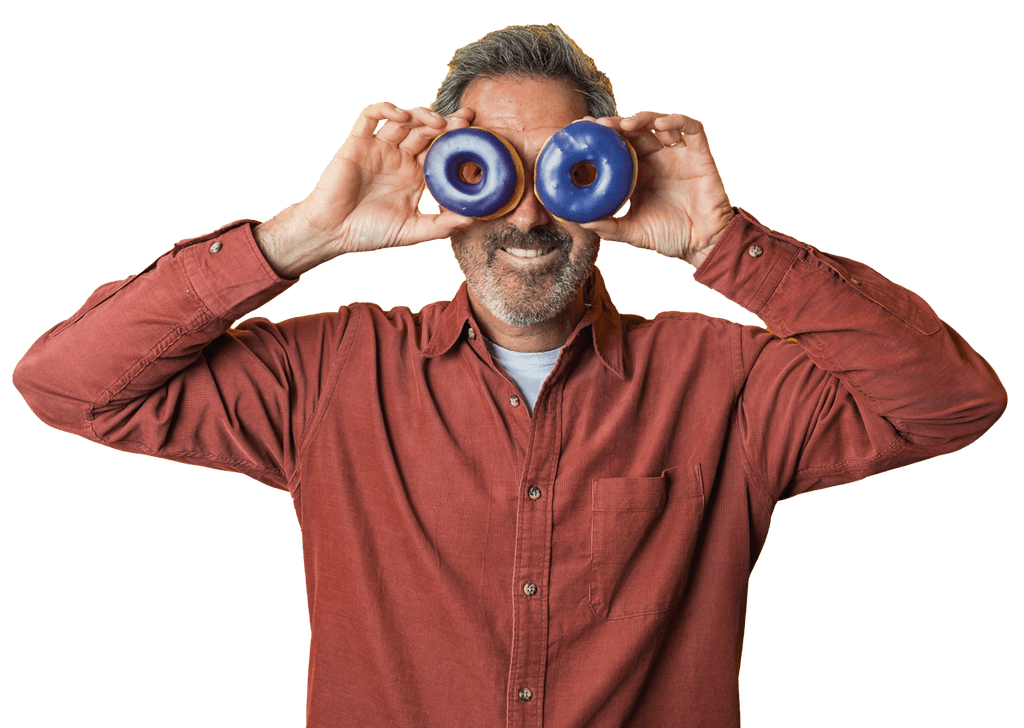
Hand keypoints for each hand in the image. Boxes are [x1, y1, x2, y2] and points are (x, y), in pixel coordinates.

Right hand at [255, 104, 475, 277]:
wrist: (333, 232)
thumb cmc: (370, 233)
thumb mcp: (412, 231)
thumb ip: (441, 226)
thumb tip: (473, 219)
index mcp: (416, 175)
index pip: (441, 150)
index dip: (457, 139)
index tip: (476, 132)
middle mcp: (400, 158)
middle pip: (427, 130)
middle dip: (446, 122)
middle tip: (464, 121)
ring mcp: (379, 148)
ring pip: (404, 120)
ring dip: (421, 115)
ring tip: (436, 121)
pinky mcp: (357, 142)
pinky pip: (370, 116)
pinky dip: (386, 109)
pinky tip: (400, 115)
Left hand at [578, 112, 734, 267]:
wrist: (702, 245)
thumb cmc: (669, 237)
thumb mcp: (633, 232)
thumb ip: (609, 227)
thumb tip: (580, 221)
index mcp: (639, 172)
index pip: (618, 145)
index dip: (601, 135)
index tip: (581, 130)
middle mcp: (657, 159)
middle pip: (635, 130)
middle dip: (616, 123)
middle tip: (598, 125)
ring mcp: (678, 155)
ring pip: (660, 123)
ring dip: (643, 118)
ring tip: (626, 125)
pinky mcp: (699, 155)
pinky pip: (692, 129)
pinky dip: (678, 120)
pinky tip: (661, 124)